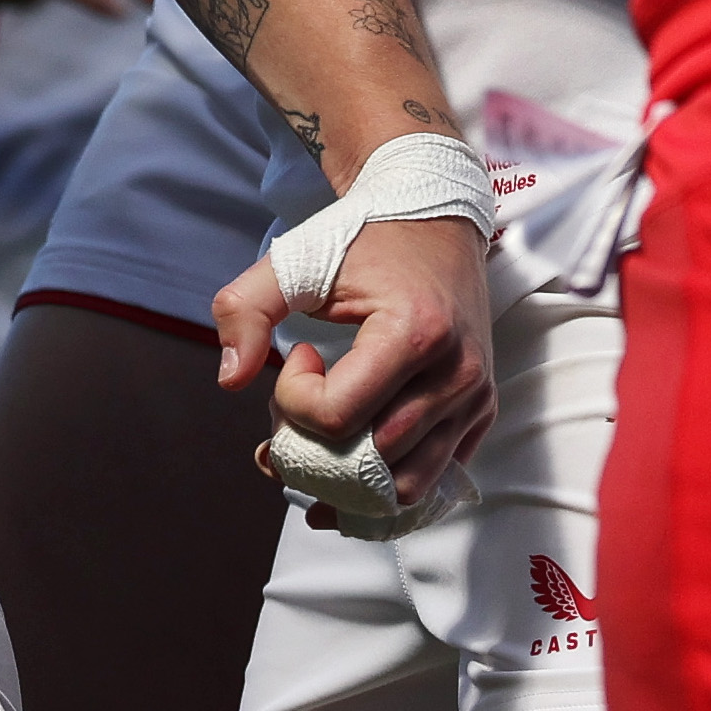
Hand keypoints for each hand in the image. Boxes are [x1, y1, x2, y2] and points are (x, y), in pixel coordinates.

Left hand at [216, 218, 495, 521]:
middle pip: (369, 461)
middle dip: (315, 447)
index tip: (296, 356)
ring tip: (318, 442)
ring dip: (348, 482)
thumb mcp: (295, 260)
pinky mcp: (481, 412)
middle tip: (298, 406)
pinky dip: (385, 490)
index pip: (338, 416)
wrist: (436, 220)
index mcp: (415, 333)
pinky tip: (347, 474)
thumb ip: (246, 309)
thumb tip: (229, 380)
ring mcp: (474, 399)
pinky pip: (433, 480)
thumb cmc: (365, 240)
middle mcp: (455, 374)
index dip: (294, 401)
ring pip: (404, 486)